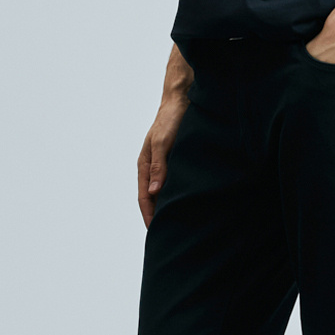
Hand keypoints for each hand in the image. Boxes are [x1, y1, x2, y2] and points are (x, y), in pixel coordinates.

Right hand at [138, 45, 193, 227]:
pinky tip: (191, 203)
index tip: (156, 233)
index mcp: (145, 164)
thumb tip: (153, 192)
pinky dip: (180, 195)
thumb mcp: (164, 142)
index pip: (144, 197)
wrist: (184, 98)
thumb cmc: (172, 118)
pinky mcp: (178, 160)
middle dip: (158, 216)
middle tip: (168, 235)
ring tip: (180, 224)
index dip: (149, 216)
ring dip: (169, 206)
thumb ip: (159, 166)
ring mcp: (165, 164)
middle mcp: (153, 166)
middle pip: (153, 198)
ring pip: (165, 191)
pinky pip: (176, 182)